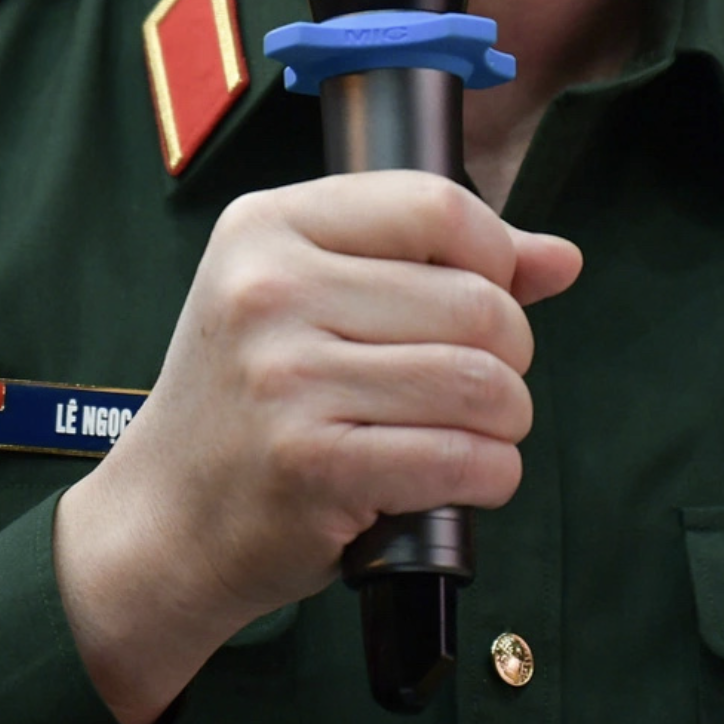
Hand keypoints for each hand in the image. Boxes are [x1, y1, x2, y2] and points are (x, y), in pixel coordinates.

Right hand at [53, 172, 582, 723]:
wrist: (163, 519)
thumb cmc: (247, 403)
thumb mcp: (306, 298)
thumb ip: (430, 263)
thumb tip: (560, 257)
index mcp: (267, 226)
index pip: (435, 204)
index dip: (493, 253)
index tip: (488, 295)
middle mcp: (268, 289)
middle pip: (475, 301)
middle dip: (510, 353)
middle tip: (479, 384)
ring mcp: (285, 377)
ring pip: (482, 383)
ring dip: (507, 420)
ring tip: (474, 432)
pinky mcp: (312, 463)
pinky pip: (462, 458)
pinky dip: (491, 475)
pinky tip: (466, 477)